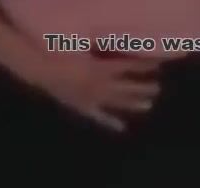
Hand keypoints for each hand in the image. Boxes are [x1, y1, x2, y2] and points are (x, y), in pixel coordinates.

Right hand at [25, 52, 161, 131]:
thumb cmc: (61, 54)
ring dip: (133, 103)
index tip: (158, 64)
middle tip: (158, 88)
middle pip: (126, 87)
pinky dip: (110, 122)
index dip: (144, 65)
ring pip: (117, 102)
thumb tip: (120, 47)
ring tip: (149, 104)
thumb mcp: (83, 47)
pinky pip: (99, 116)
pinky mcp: (83, 106)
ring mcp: (92, 98)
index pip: (129, 66)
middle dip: (143, 87)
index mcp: (100, 69)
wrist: (41, 70)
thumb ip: (102, 49)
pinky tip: (122, 128)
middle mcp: (100, 86)